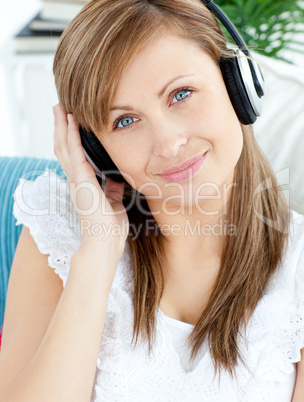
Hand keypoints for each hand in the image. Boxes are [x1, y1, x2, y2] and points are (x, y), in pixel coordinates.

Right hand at [52, 103, 128, 258]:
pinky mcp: (81, 181)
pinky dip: (72, 135)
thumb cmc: (109, 228)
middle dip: (61, 127)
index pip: (73, 156)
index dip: (69, 139)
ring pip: (64, 146)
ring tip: (60, 108)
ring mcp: (76, 180)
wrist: (105, 243)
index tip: (70, 122)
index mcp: (82, 185)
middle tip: (59, 109)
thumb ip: (113, 189)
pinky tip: (71, 121)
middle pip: (63, 148)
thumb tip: (117, 178)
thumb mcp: (114, 202)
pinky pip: (74, 153)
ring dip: (62, 126)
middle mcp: (75, 180)